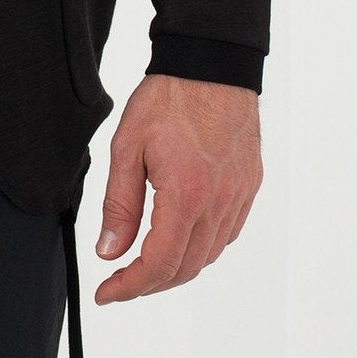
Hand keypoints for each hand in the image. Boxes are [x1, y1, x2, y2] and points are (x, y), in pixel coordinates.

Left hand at [92, 73, 261, 303]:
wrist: (212, 64)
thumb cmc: (170, 97)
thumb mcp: (127, 146)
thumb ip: (119, 204)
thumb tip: (110, 250)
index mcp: (186, 195)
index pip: (159, 264)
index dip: (130, 287)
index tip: (108, 293)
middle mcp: (218, 204)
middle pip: (185, 269)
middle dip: (149, 284)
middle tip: (120, 282)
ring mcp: (238, 197)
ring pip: (207, 256)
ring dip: (175, 268)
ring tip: (145, 262)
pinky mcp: (248, 188)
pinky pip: (226, 234)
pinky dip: (200, 247)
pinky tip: (181, 236)